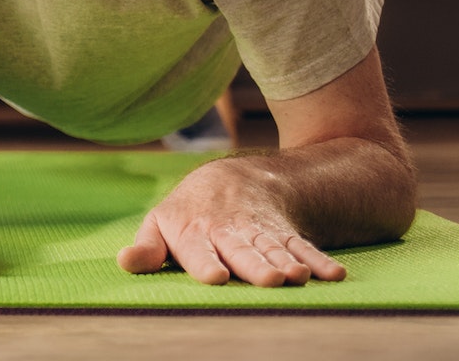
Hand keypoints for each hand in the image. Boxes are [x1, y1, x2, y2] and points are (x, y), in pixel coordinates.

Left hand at [118, 156, 346, 285]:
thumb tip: (124, 263)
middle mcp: (228, 231)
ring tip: (298, 277)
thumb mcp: (161, 225)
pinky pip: (303, 245)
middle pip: (242, 250)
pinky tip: (334, 275)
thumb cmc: (188, 214)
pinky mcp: (284, 233)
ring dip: (288, 262)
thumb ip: (148, 248)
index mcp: (193, 232)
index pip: (198, 250)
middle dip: (255, 265)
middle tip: (271, 280)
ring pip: (273, 248)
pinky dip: (318, 260)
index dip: (206, 263)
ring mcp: (259, 231)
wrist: (231, 179)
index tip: (216, 277)